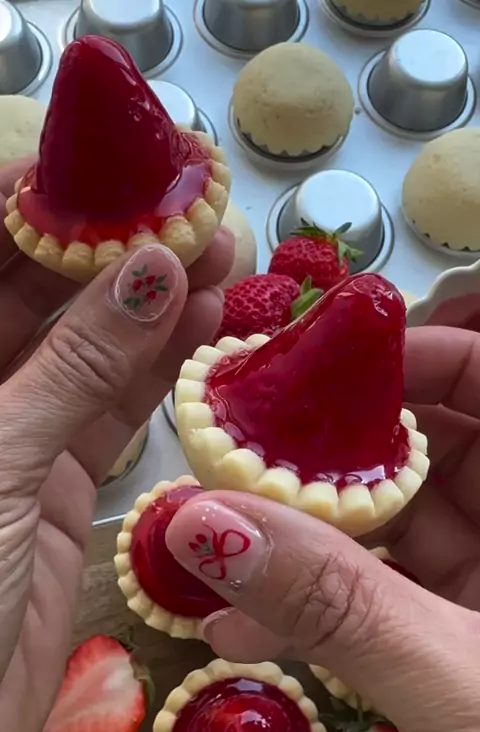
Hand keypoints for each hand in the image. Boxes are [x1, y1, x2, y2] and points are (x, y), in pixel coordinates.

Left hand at [0, 159, 233, 731]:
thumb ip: (76, 365)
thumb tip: (151, 268)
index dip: (41, 204)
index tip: (116, 167)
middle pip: (39, 292)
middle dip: (114, 246)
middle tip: (190, 206)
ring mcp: (18, 435)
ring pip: (90, 349)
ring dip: (152, 302)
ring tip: (219, 254)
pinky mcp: (61, 484)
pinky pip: (115, 410)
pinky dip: (160, 370)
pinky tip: (203, 324)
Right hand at [165, 325, 479, 731]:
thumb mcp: (462, 693)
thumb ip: (339, 605)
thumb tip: (211, 523)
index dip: (426, 363)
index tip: (326, 371)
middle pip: (436, 459)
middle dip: (334, 457)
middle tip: (245, 451)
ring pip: (395, 539)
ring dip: (306, 543)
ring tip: (221, 537)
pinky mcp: (454, 656)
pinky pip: (380, 608)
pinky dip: (316, 612)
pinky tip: (245, 626)